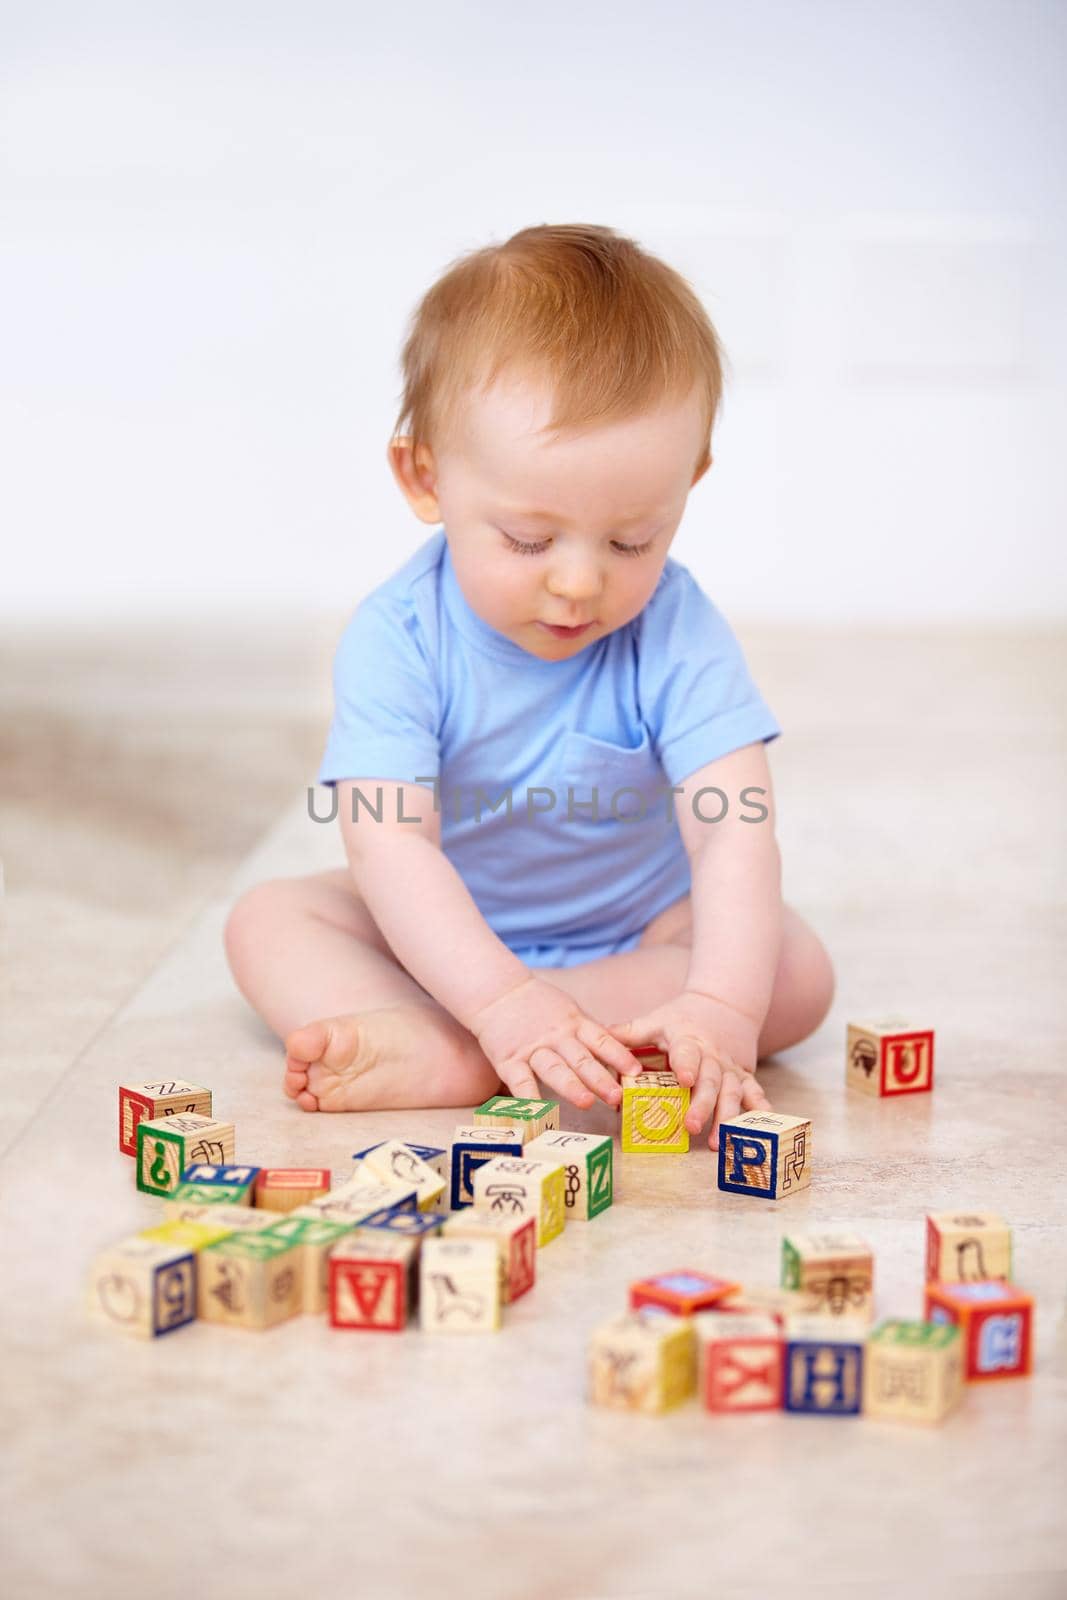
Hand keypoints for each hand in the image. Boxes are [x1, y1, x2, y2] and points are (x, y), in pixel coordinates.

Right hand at [468, 975, 645, 1111]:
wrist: (497, 992)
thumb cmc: (538, 1005)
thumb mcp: (569, 1010)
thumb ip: (589, 1033)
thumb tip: (621, 1054)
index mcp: (574, 1024)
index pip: (601, 1040)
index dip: (619, 1056)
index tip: (636, 1072)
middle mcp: (556, 1037)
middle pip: (581, 1059)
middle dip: (600, 1079)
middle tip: (618, 1096)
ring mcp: (532, 1049)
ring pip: (554, 1069)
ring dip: (571, 1087)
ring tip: (587, 1103)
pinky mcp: (508, 1060)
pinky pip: (520, 1080)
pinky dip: (528, 1096)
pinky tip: (538, 1111)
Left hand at [608, 989, 770, 1148]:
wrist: (724, 1004)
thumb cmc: (681, 1018)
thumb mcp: (655, 1020)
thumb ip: (628, 1033)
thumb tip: (598, 1037)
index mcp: (688, 1041)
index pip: (687, 1053)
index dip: (686, 1065)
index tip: (683, 1079)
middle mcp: (712, 1056)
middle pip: (710, 1081)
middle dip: (702, 1105)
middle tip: (690, 1126)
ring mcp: (731, 1068)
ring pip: (734, 1093)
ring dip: (728, 1117)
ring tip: (719, 1142)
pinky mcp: (744, 1076)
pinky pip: (755, 1092)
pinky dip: (760, 1108)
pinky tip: (763, 1124)